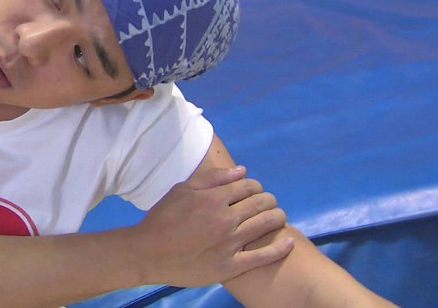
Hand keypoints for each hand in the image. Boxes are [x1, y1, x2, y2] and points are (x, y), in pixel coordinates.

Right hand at [128, 166, 292, 287]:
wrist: (148, 253)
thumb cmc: (162, 219)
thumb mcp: (182, 190)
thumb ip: (213, 179)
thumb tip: (242, 171)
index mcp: (213, 198)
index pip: (248, 187)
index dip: (256, 187)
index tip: (254, 191)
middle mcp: (225, 219)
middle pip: (261, 203)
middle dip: (269, 200)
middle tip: (268, 203)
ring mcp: (230, 244)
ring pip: (266, 225)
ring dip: (277, 217)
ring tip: (278, 217)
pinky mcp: (230, 266)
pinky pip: (262, 257)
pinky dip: (280, 248)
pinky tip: (289, 242)